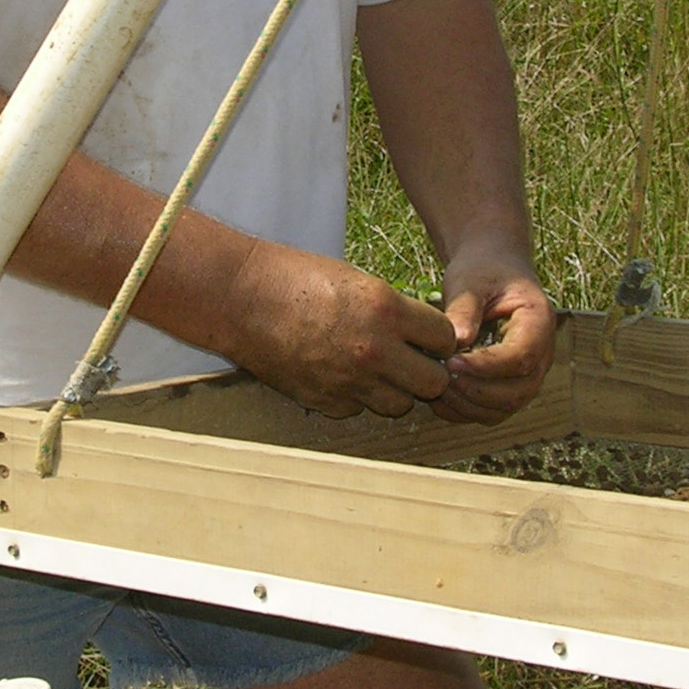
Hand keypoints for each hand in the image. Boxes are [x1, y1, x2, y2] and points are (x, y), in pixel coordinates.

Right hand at [220, 241, 462, 418]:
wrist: (242, 298)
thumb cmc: (296, 279)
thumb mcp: (358, 281)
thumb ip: (394, 311)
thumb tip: (423, 334)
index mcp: (387, 311)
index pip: (445, 339)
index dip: (439, 339)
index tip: (428, 337)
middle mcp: (375, 351)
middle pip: (433, 383)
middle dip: (426, 372)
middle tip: (411, 360)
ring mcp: (350, 381)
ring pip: (399, 405)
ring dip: (394, 390)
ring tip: (375, 370)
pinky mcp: (326, 401)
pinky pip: (358, 410)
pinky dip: (356, 398)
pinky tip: (341, 374)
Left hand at [429, 249, 555, 424]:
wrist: (490, 272)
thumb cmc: (482, 272)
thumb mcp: (470, 280)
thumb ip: (465, 308)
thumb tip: (457, 341)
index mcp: (538, 322)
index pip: (521, 357)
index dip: (486, 367)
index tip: (451, 361)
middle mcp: (541, 355)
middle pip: (518, 391)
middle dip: (476, 392)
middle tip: (440, 379)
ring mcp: (527, 375)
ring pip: (504, 408)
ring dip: (468, 406)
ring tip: (436, 387)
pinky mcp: (508, 387)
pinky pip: (491, 412)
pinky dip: (464, 412)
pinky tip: (438, 397)